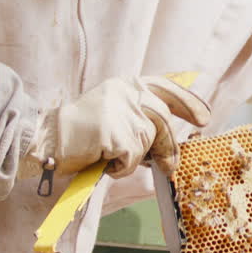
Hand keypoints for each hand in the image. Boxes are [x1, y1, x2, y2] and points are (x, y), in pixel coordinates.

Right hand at [31, 75, 210, 177]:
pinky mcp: (114, 132)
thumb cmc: (82, 132)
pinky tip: (101, 160)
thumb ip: (142, 116)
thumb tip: (170, 141)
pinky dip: (119, 166)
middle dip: (167, 148)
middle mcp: (127, 93)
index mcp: (127, 84)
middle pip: (162, 121)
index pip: (166, 88)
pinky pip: (131, 158)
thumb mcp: (116, 114)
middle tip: (169, 168)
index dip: (187, 103)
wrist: (47, 139)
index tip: (203, 119)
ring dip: (132, 157)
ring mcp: (121, 111)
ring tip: (109, 155)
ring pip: (146, 142)